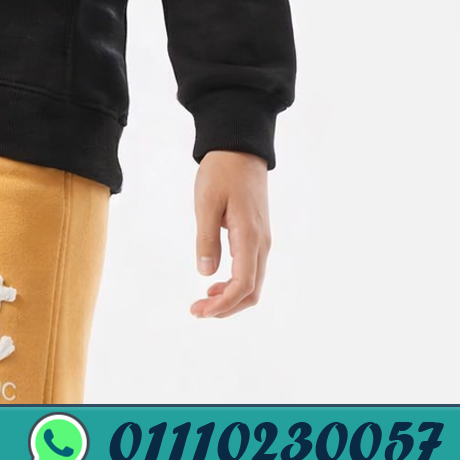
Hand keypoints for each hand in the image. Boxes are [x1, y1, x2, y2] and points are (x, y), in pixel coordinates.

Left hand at [190, 149, 270, 318]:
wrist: (240, 149)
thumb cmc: (222, 172)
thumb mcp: (206, 202)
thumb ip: (206, 238)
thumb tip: (206, 273)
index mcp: (249, 237)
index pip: (243, 285)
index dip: (223, 304)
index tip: (199, 311)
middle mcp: (261, 244)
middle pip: (252, 291)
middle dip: (226, 307)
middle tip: (197, 311)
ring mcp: (262, 240)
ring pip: (253, 283)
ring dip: (231, 297)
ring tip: (204, 300)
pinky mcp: (257, 235)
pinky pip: (251, 269)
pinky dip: (236, 283)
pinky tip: (216, 282)